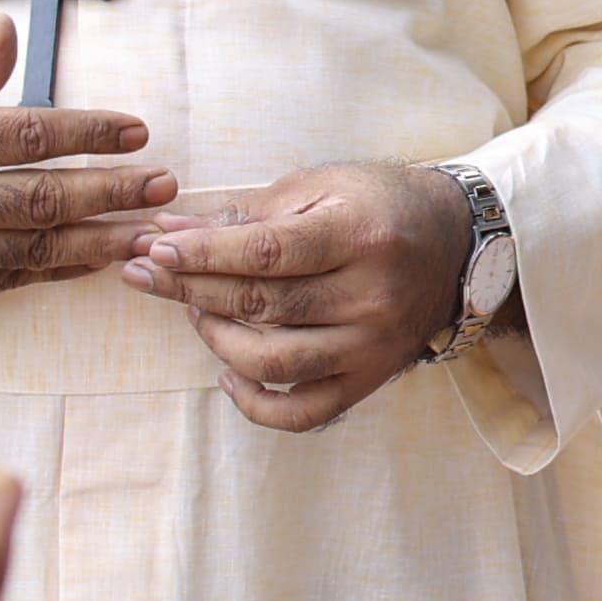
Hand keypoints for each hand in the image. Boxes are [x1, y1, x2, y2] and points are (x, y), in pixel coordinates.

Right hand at [0, 20, 180, 313]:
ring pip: (33, 250)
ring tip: (151, 232)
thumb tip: (9, 35)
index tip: (137, 130)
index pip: (26, 134)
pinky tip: (93, 259)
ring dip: (100, 241)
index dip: (89, 133)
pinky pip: (5, 281)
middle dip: (112, 192)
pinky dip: (54, 270)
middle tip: (165, 185)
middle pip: (41, 199)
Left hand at [119, 164, 469, 431]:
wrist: (456, 242)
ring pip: (274, 362)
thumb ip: (246, 214)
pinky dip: (255, 404)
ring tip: (196, 312)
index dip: (203, 255)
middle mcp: (372, 295)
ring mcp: (373, 345)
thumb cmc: (379, 204)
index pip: (266, 253)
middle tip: (145, 275)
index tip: (156, 249)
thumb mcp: (321, 187)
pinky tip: (228, 373)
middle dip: (191, 289)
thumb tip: (169, 232)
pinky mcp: (371, 378)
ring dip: (217, 340)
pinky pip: (303, 413)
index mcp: (361, 234)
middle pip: (263, 305)